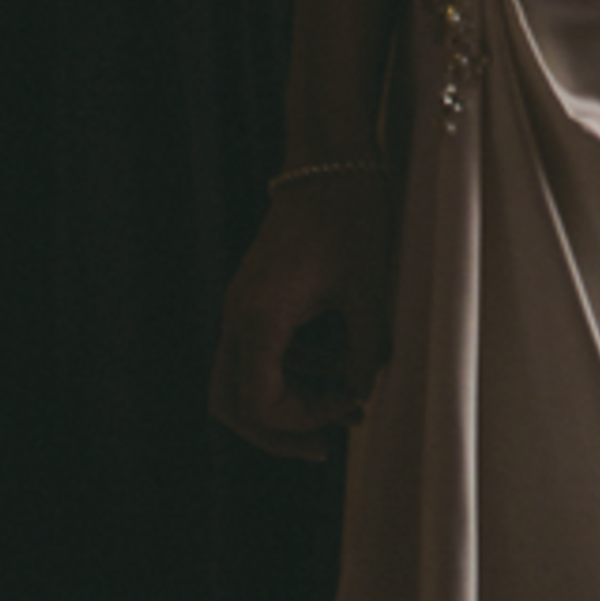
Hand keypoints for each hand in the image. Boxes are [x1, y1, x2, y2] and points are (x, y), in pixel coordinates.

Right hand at [211, 169, 391, 459]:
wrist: (329, 156)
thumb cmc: (350, 214)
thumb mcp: (368, 290)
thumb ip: (362, 351)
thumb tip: (360, 393)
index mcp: (260, 318)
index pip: (259, 403)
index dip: (302, 421)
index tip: (348, 407)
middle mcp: (239, 314)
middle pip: (231, 401)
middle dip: (277, 430)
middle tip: (325, 444)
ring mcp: (243, 302)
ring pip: (241, 377)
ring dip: (286, 399)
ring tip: (343, 407)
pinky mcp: (257, 291)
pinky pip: (258, 348)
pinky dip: (289, 368)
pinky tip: (336, 365)